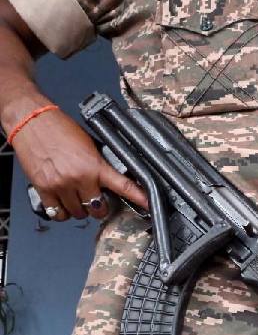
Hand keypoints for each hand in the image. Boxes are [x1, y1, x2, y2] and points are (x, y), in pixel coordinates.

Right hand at [11, 108, 146, 220]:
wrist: (32, 121)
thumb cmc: (60, 129)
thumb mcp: (90, 145)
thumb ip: (101, 164)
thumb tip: (111, 179)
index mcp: (95, 165)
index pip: (123, 186)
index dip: (138, 197)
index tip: (149, 205)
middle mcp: (78, 178)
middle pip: (98, 209)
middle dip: (100, 207)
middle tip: (97, 199)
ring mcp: (60, 185)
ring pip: (78, 214)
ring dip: (81, 209)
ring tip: (78, 198)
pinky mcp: (43, 189)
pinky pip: (57, 213)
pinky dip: (62, 212)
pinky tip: (64, 204)